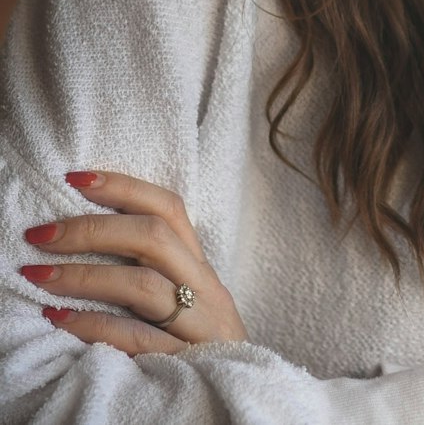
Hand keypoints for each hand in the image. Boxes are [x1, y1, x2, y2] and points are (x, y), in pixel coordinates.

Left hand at [21, 170, 247, 355]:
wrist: (235, 396)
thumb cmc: (200, 343)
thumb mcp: (187, 298)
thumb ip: (156, 269)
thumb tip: (92, 234)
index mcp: (200, 265)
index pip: (168, 208)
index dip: (123, 187)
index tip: (76, 178)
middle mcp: (204, 287)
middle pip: (153, 239)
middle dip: (91, 230)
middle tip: (41, 233)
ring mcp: (197, 326)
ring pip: (142, 286)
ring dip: (83, 275)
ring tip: (37, 274)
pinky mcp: (184, 363)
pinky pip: (134, 339)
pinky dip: (92, 325)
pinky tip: (59, 318)